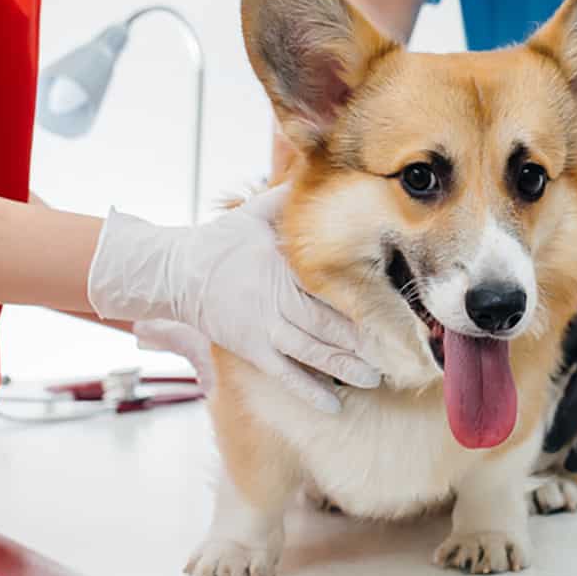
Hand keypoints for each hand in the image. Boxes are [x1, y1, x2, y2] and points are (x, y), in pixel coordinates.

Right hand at [86, 185, 380, 412]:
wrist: (175, 273)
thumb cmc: (220, 241)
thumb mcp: (254, 213)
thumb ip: (288, 199)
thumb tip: (318, 170)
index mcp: (282, 268)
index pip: (331, 286)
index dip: (365, 298)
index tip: (398, 306)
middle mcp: (276, 301)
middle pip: (328, 324)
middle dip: (366, 339)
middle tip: (401, 351)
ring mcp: (264, 329)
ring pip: (312, 353)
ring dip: (346, 367)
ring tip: (379, 377)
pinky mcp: (252, 350)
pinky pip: (284, 376)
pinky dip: (309, 392)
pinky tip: (335, 406)